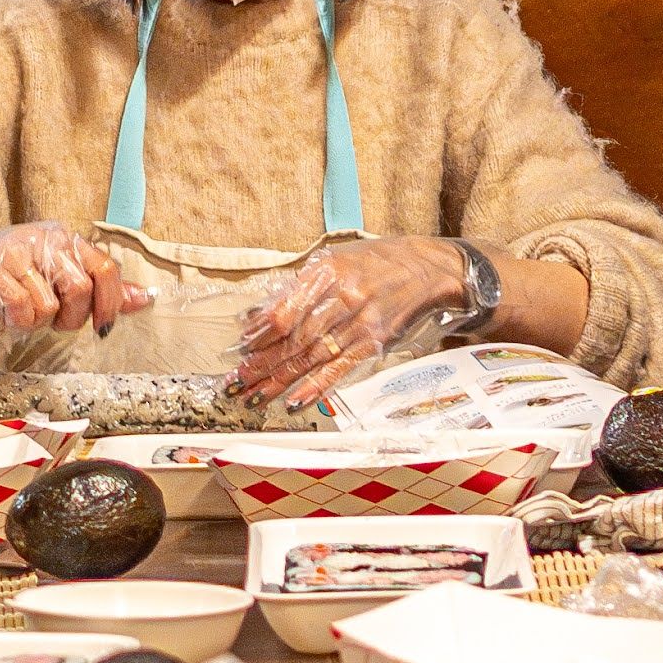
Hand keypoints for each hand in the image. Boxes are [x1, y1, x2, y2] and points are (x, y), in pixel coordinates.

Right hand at [0, 223, 148, 391]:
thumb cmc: (7, 294)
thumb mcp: (58, 293)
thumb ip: (101, 295)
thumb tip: (147, 299)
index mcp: (64, 240)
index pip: (106, 269)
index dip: (110, 304)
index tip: (101, 328)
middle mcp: (42, 238)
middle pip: (81, 288)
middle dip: (68, 318)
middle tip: (48, 320)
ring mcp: (13, 249)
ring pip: (49, 304)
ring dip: (34, 321)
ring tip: (17, 313)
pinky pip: (21, 307)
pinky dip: (14, 321)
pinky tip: (1, 312)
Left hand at [226, 237, 469, 403]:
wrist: (427, 269)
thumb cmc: (375, 262)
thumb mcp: (335, 260)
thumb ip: (298, 288)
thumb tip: (259, 315)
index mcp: (327, 272)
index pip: (286, 310)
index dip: (261, 334)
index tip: (242, 349)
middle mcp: (343, 298)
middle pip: (295, 339)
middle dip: (262, 364)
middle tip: (235, 383)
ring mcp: (360, 322)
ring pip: (312, 357)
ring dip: (280, 380)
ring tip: (254, 397)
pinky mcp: (374, 342)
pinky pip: (340, 369)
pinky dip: (316, 387)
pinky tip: (295, 402)